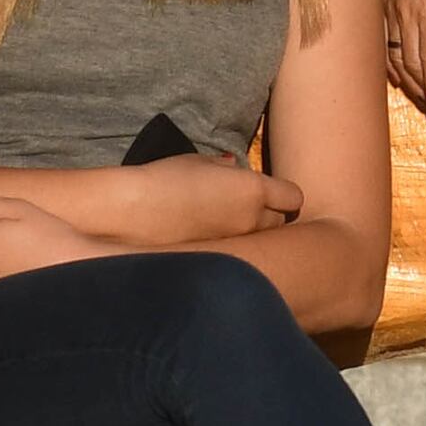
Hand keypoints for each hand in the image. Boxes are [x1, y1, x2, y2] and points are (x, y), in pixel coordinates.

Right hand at [100, 157, 302, 245]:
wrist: (131, 214)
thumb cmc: (162, 179)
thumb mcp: (195, 162)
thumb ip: (222, 167)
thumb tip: (233, 167)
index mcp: (252, 189)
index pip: (294, 197)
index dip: (282, 195)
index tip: (268, 193)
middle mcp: (253, 220)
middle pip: (282, 223)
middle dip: (269, 217)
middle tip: (245, 211)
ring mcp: (239, 246)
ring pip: (263, 244)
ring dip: (253, 237)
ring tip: (226, 228)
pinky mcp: (222, 263)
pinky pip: (241, 257)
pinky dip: (234, 253)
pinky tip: (213, 246)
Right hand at [387, 0, 425, 114]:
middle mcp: (405, 9)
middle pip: (409, 60)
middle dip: (424, 87)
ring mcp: (391, 8)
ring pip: (393, 55)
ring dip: (408, 79)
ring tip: (425, 96)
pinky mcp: (383, 5)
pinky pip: (382, 43)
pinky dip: (390, 63)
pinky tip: (401, 76)